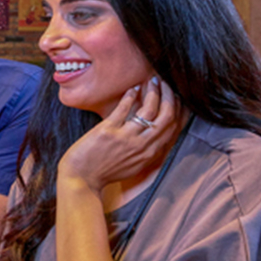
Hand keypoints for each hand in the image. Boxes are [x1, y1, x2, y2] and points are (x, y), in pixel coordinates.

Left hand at [56, 78, 181, 193]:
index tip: (177, 96)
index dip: (178, 109)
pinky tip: (133, 88)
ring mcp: (126, 138)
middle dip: (170, 96)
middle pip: (166, 116)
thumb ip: (146, 150)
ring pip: (149, 109)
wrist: (82, 179)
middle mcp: (142, 146)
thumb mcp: (134, 165)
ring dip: (153, 92)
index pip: (173, 127)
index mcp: (150, 154)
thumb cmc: (105, 172)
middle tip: (166, 83)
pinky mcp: (108, 131)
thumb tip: (155, 132)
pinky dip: (130, 95)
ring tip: (152, 81)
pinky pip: (124, 108)